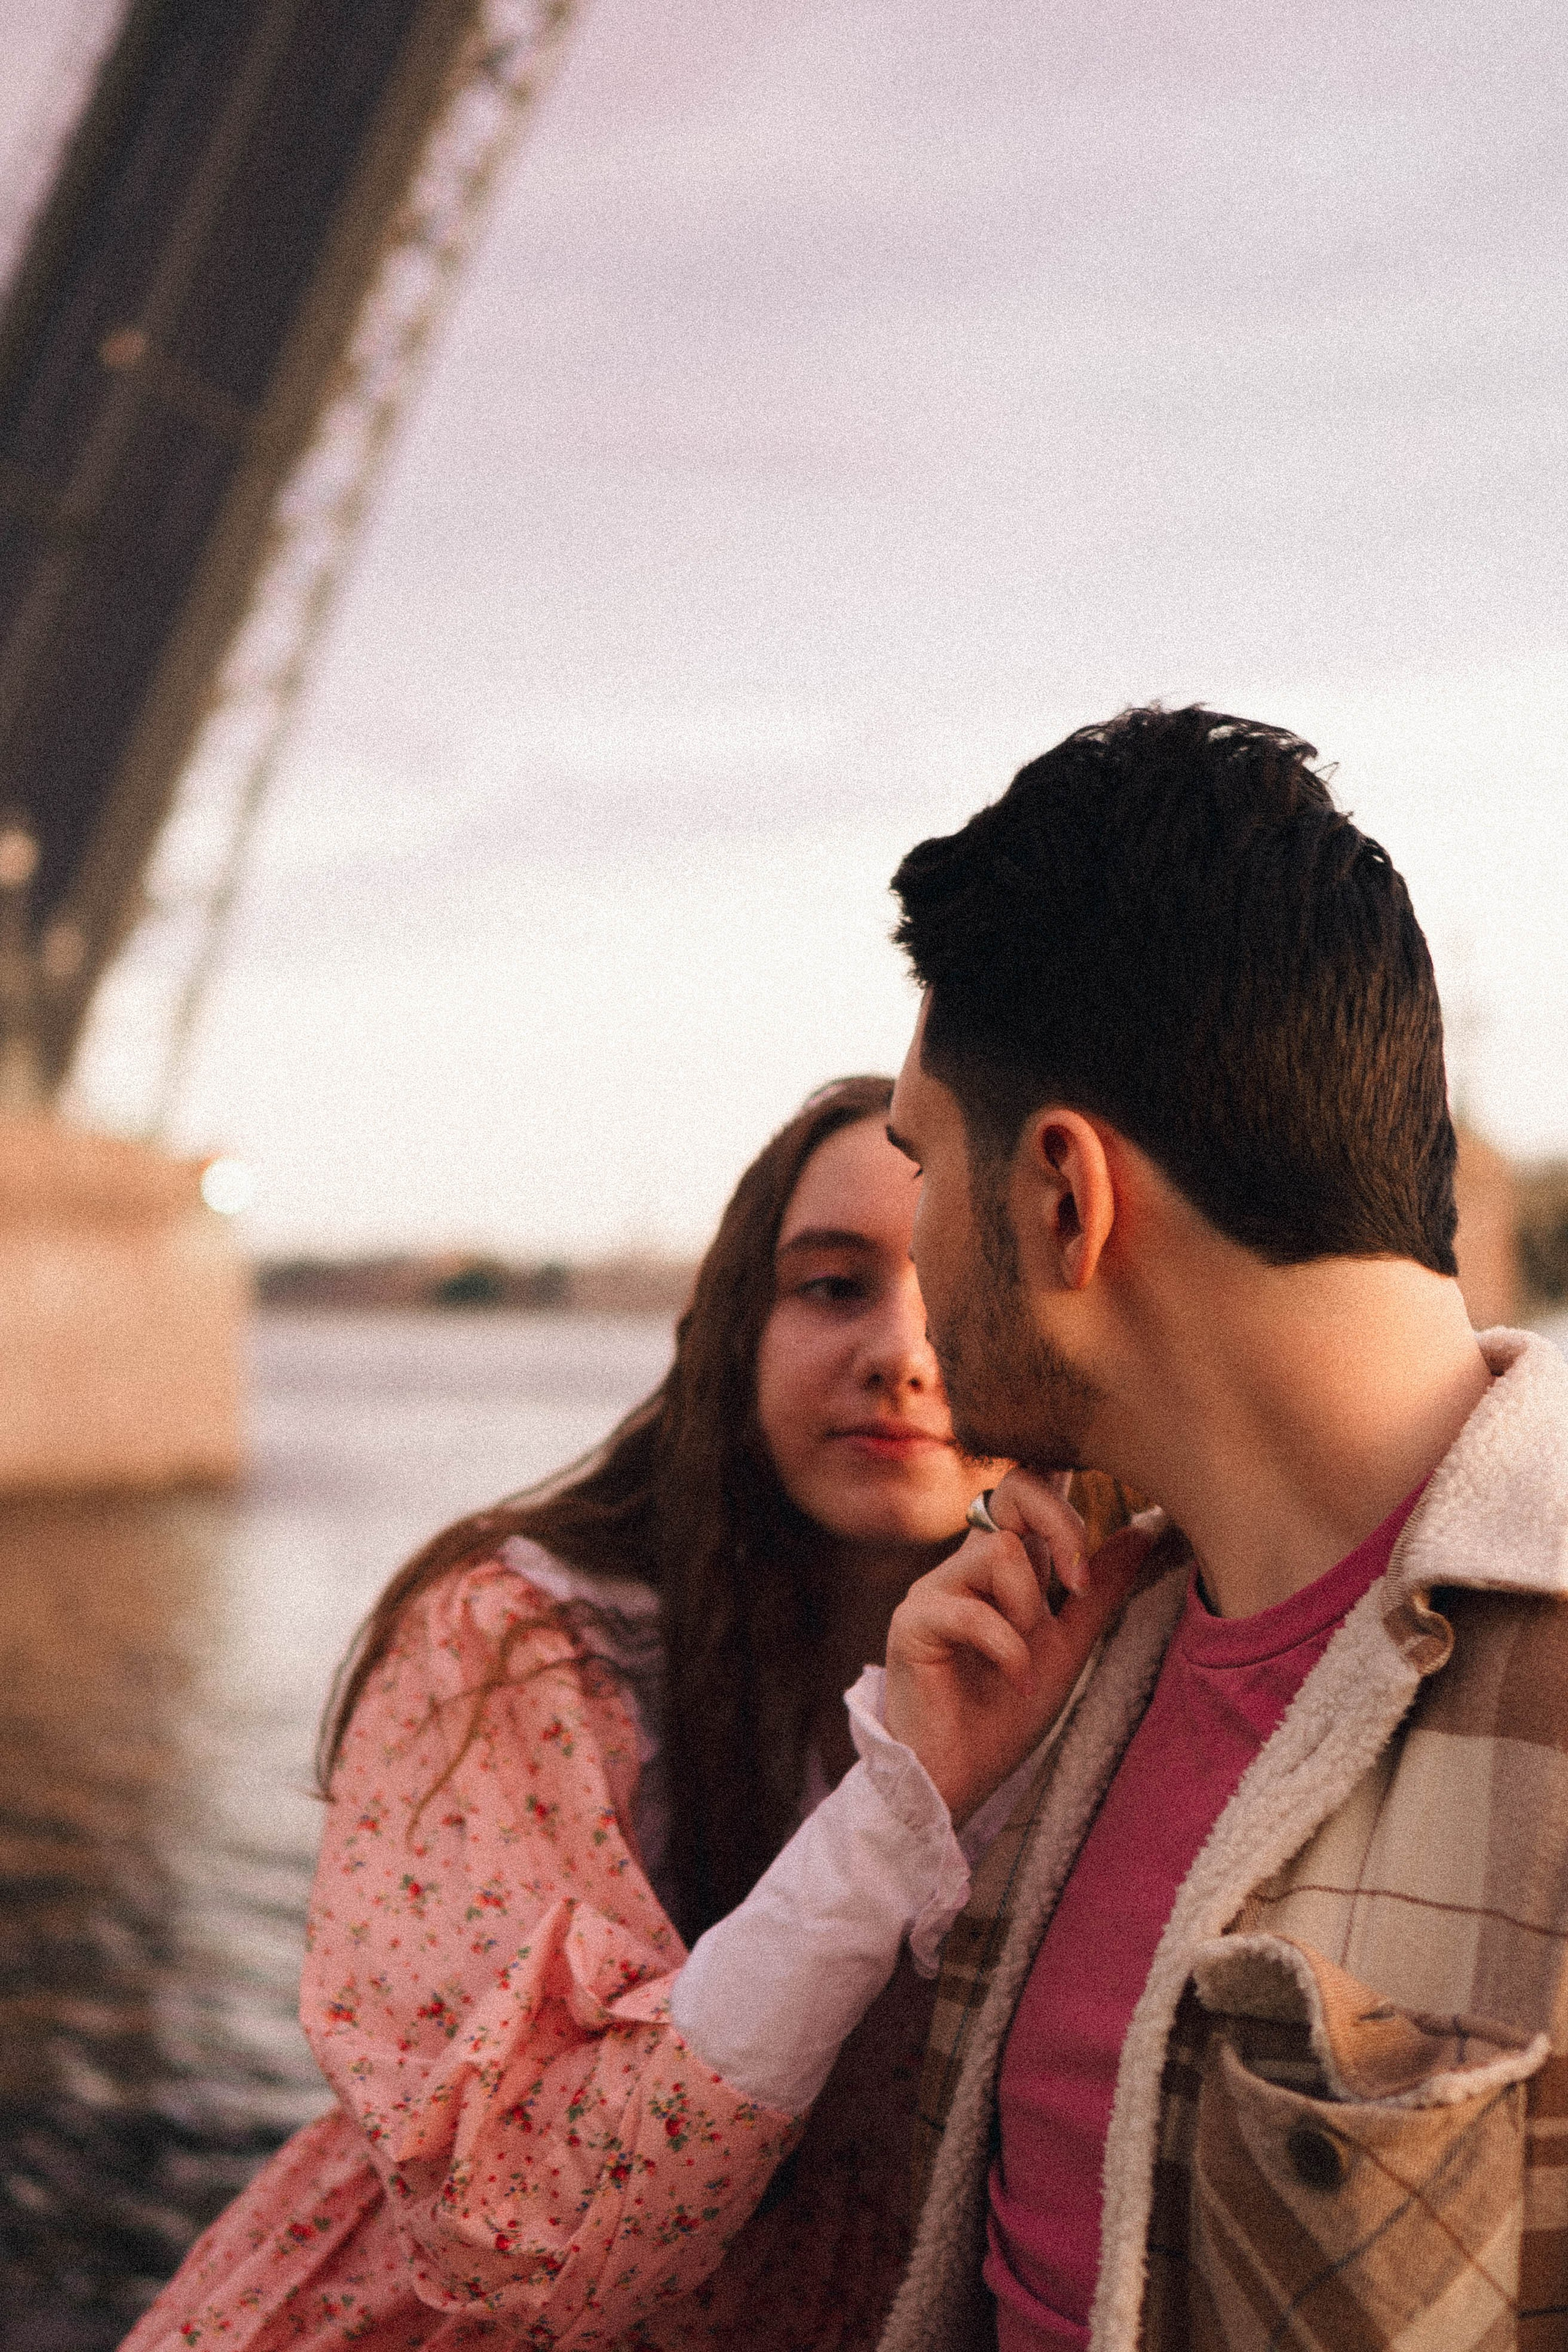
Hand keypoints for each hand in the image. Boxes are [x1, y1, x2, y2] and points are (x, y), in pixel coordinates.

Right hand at [885, 1468, 1150, 1824]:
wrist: (958, 1779)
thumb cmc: (1003, 1716)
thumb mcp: (1070, 1647)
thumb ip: (1100, 1590)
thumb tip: (1147, 1528)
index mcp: (1004, 1567)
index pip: (1031, 1489)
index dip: (1066, 1480)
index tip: (1112, 1505)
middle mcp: (966, 1565)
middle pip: (1013, 1488)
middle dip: (1061, 1525)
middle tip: (1078, 1586)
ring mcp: (935, 1589)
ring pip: (1000, 1551)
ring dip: (1028, 1610)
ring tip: (1026, 1659)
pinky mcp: (912, 1621)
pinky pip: (972, 1610)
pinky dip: (1008, 1651)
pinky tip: (1015, 1684)